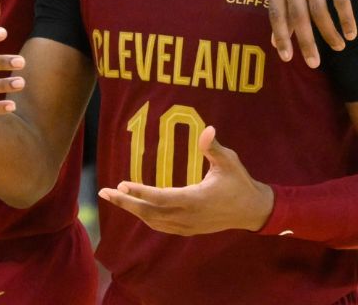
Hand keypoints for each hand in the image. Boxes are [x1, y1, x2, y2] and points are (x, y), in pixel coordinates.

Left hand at [98, 126, 273, 235]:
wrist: (253, 210)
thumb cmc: (240, 182)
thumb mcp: (229, 162)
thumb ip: (214, 147)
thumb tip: (207, 128)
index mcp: (196, 200)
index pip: (161, 198)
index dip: (140, 192)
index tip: (122, 183)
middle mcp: (188, 217)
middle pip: (150, 212)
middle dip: (125, 202)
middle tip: (104, 192)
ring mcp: (187, 226)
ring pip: (152, 221)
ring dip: (132, 209)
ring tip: (113, 196)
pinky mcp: (188, 229)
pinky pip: (160, 225)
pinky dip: (145, 216)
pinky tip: (134, 206)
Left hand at [267, 0, 356, 67]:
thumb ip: (282, 7)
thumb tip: (276, 41)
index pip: (276, 12)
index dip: (281, 36)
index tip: (287, 58)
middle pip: (298, 14)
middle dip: (306, 42)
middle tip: (313, 63)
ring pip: (320, 9)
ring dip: (329, 33)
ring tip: (338, 47)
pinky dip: (346, 18)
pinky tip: (351, 32)